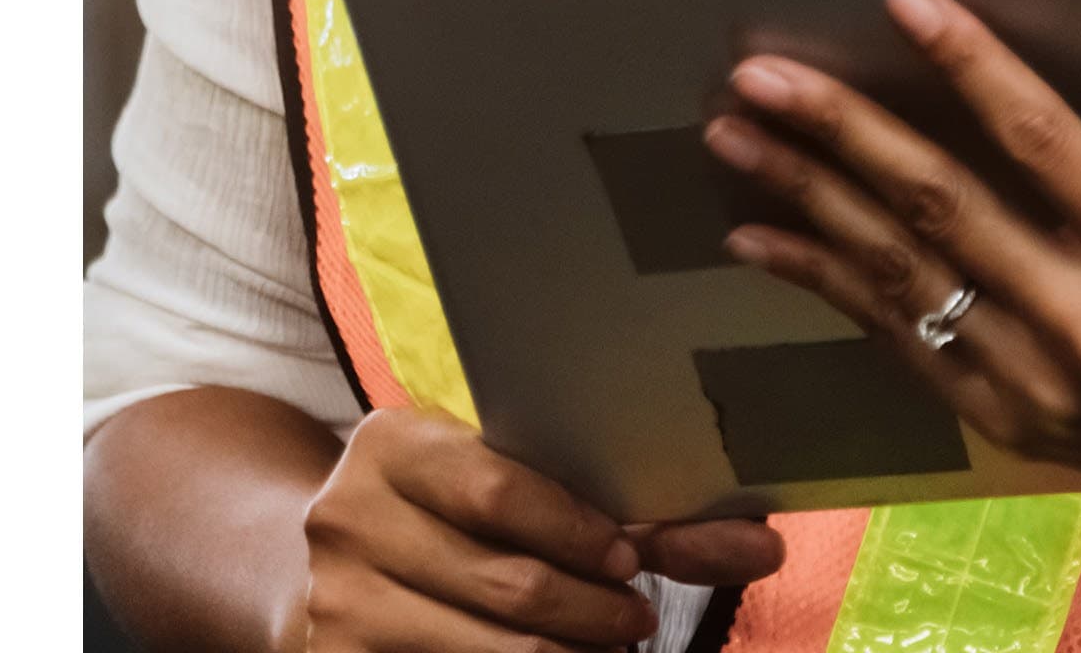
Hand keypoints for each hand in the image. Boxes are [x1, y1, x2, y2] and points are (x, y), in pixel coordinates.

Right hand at [276, 401, 780, 649]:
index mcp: (392, 447)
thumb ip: (616, 515)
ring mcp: (341, 602)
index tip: (633, 560)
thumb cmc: (444, 522)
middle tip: (635, 620)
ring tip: (602, 649)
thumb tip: (764, 544)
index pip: (497, 494)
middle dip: (595, 614)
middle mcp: (350, 517)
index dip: (578, 534)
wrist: (317, 574)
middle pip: (508, 587)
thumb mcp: (501, 489)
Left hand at [702, 0, 1080, 538]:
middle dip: (841, 132)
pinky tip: (759, 239)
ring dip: (806, 200)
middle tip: (760, 72)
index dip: (971, 67)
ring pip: (900, 276)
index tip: (902, 1)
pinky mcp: (1008, 421)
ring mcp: (1044, 388)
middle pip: (943, 210)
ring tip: (734, 135)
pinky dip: (823, 284)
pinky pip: (899, 339)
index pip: (1046, 145)